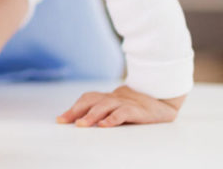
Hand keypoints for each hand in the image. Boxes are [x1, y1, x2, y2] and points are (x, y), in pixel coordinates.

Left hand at [56, 85, 185, 126]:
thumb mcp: (117, 109)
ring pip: (105, 106)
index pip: (87, 99)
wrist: (162, 101)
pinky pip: (123, 113)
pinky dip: (113, 118)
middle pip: (91, 100)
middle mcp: (114, 98)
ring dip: (91, 115)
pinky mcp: (138, 110)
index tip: (60, 120)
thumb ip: (101, 113)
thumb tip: (78, 123)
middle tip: (65, 121)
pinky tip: (105, 125)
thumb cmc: (136, 108)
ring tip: (81, 124)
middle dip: (77, 110)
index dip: (73, 108)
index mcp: (108, 98)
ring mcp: (126, 103)